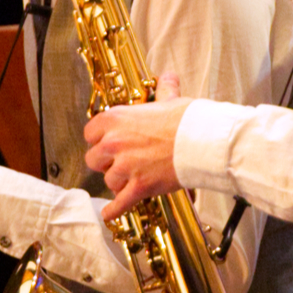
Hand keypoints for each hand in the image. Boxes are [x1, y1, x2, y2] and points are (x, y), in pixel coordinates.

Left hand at [88, 72, 187, 217]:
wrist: (202, 140)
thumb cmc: (187, 120)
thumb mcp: (170, 100)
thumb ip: (164, 90)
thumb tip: (169, 78)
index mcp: (116, 119)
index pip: (90, 133)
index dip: (99, 140)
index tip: (107, 143)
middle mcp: (114, 143)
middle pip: (93, 159)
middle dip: (106, 162)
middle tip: (120, 161)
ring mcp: (125, 166)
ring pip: (108, 181)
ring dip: (119, 182)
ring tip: (132, 179)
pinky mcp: (139, 186)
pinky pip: (120, 203)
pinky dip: (115, 210)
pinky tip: (110, 213)